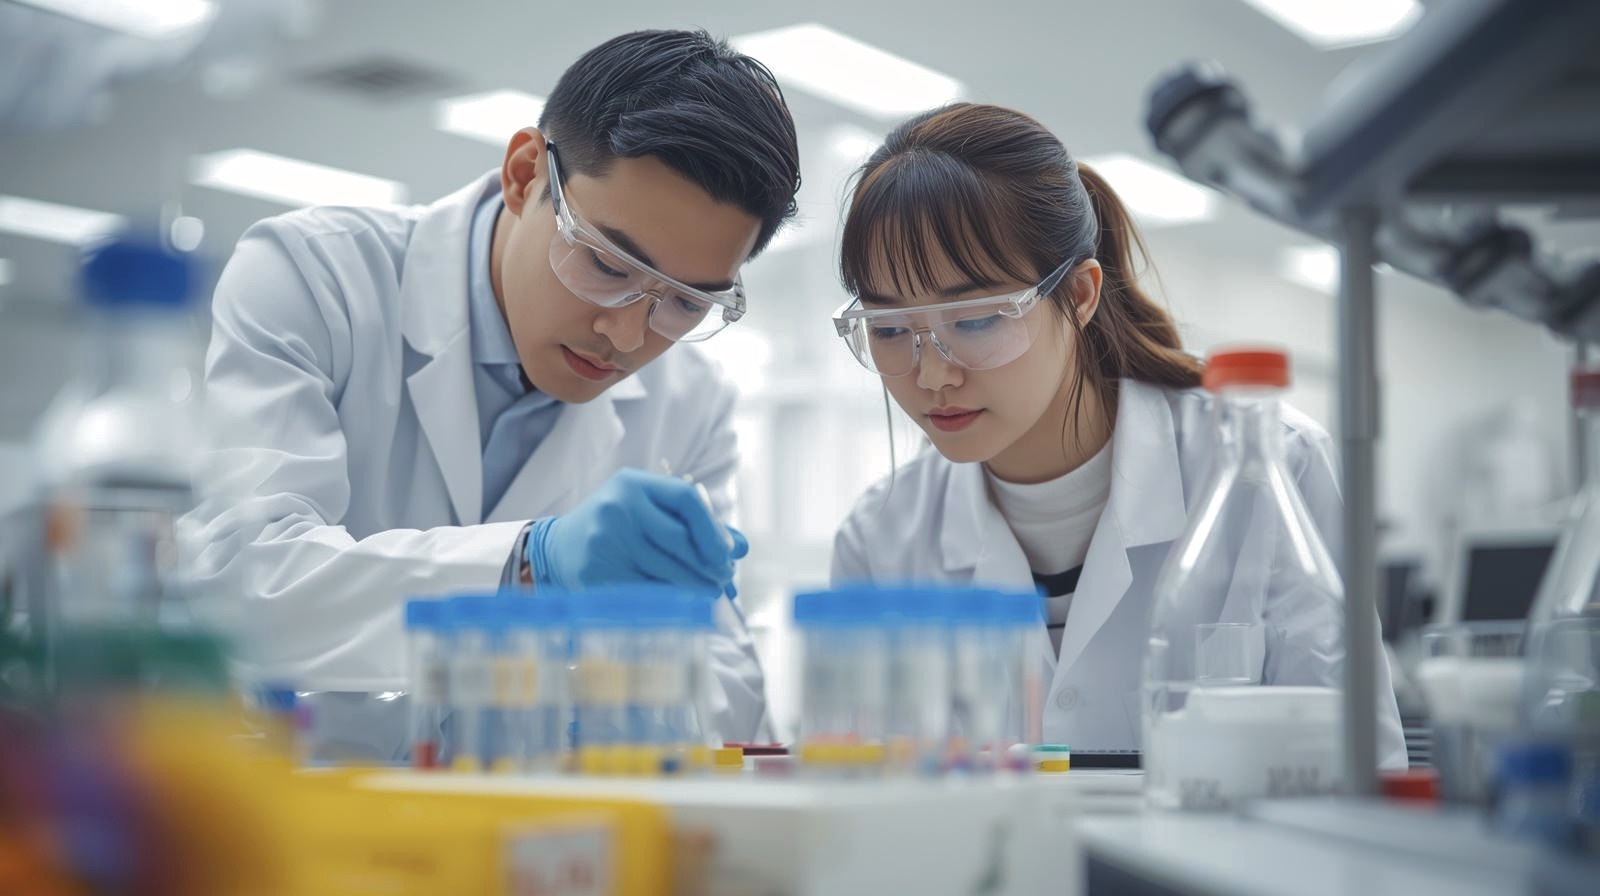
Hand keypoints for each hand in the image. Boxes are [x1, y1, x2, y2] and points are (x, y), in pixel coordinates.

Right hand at [525, 468, 746, 594]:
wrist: (558, 549)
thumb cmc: (618, 527)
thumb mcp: (650, 512)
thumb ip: (695, 525)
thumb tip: (742, 547)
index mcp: (633, 483)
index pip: (686, 499)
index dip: (714, 528)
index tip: (728, 552)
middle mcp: (617, 507)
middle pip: (680, 539)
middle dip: (710, 563)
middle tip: (724, 577)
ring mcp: (605, 541)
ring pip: (667, 569)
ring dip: (697, 584)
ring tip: (711, 591)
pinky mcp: (598, 572)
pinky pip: (648, 590)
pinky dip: (672, 597)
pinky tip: (684, 601)